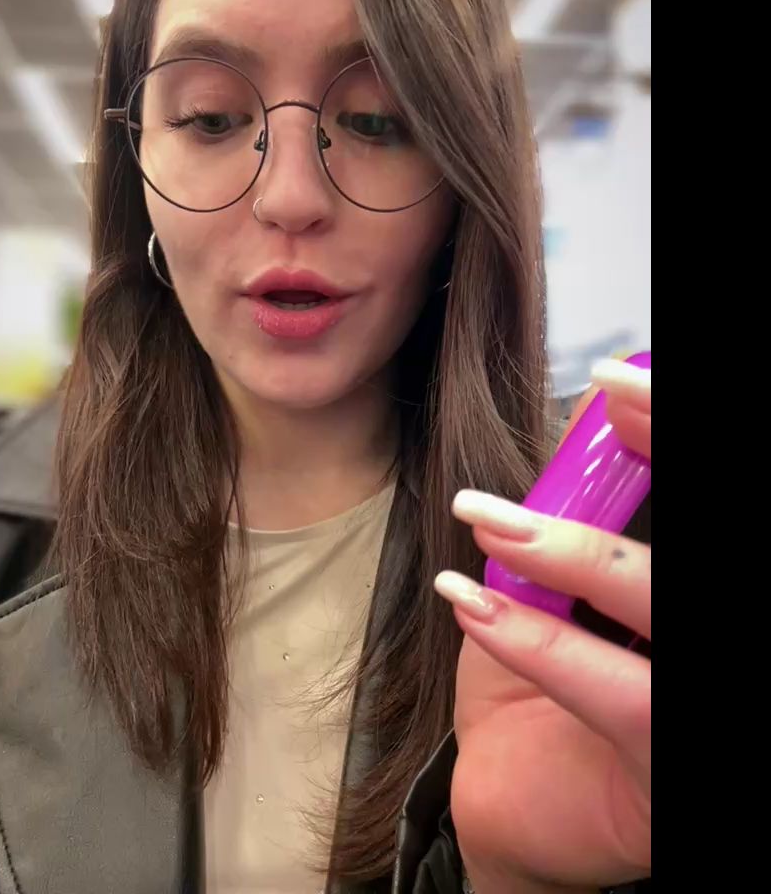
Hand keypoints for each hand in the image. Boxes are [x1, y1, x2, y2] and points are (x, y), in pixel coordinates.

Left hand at [435, 359, 650, 892]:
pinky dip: (538, 641)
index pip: (699, 501)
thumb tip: (584, 418)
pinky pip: (618, 696)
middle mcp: (709, 643)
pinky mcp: (664, 772)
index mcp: (681, 595)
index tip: (623, 383)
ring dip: (578, 551)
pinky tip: (471, 605)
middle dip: (661, 459)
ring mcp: (695, 711)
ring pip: (669, 607)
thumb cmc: (549, 679)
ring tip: (491, 519)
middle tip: (596, 405)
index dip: (670, 433)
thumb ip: (583, 515)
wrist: (515, 798)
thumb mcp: (559, 583)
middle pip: (692, 561)